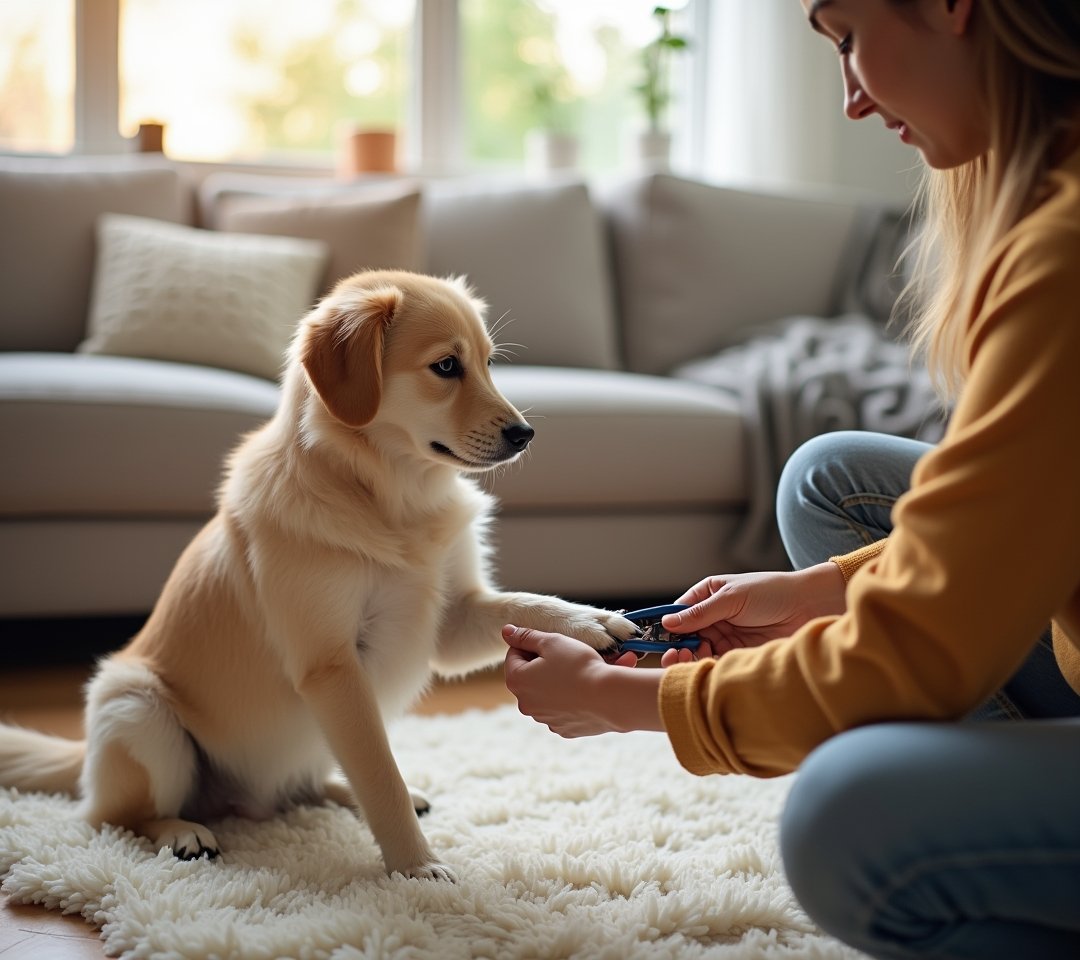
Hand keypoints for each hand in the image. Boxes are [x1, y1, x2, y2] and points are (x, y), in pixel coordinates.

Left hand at [502, 625, 662, 737]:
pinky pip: (561, 709)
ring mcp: (544, 719)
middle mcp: (525, 704)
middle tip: (565, 656)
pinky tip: (584, 691)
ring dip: (555, 682)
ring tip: (578, 673)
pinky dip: (568, 700)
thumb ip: (526, 636)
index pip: (513, 655)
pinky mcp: (563, 729)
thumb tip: (506, 632)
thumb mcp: (552, 641)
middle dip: (543, 665)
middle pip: (528, 676)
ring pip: (545, 694)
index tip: (551, 643)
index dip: (531, 645)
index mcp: (517, 681)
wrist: (610, 697)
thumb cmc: (579, 665)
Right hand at [657, 562, 846, 666]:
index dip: (666, 625)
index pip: (679, 612)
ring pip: (697, 651)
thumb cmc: (771, 592)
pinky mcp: (738, 654)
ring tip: (687, 659)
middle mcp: (714, 617)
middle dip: (676, 645)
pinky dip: (706, 666)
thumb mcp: (731, 598)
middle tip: (672, 654)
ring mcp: (726, 636)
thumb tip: (668, 622)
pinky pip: (715, 662)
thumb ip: (700, 613)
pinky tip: (702, 667)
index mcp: (708, 595)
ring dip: (689, 657)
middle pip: (685, 635)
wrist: (808, 608)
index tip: (654, 638)